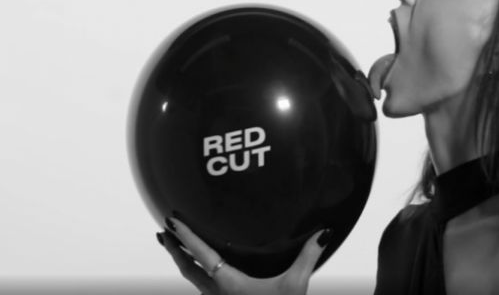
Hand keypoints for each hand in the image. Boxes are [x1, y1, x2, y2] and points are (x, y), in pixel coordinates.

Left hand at [157, 216, 331, 294]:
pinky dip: (197, 274)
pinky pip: (204, 287)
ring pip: (193, 280)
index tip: (171, 222)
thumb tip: (323, 233)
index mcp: (228, 284)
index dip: (185, 238)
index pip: (200, 255)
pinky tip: (205, 272)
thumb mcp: (295, 286)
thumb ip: (308, 257)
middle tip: (162, 232)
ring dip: (183, 262)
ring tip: (176, 248)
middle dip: (173, 249)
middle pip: (187, 269)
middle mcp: (217, 293)